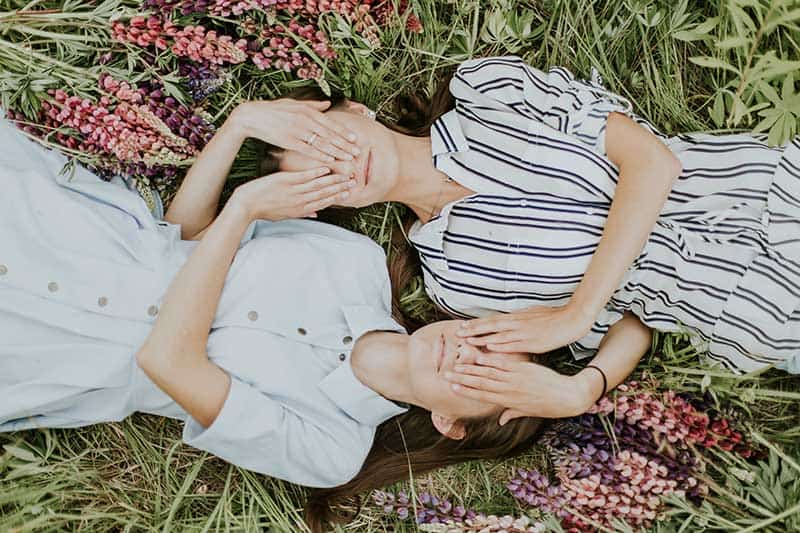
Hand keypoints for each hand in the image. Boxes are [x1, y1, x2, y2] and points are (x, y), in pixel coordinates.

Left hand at [230, 167, 354, 220]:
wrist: (246, 206)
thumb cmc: (264, 210)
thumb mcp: (285, 216)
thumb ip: (302, 214)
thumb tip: (316, 215)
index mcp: (300, 209)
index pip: (324, 202)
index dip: (338, 197)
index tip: (350, 192)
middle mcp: (300, 201)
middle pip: (325, 194)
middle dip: (341, 188)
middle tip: (354, 182)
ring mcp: (293, 191)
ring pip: (318, 186)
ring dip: (333, 180)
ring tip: (345, 175)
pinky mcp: (284, 182)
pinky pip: (303, 177)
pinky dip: (315, 172)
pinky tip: (325, 168)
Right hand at [231, 99, 358, 161]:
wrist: (252, 116)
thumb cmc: (273, 110)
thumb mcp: (293, 103)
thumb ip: (312, 105)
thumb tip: (327, 103)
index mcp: (307, 110)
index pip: (330, 123)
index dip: (343, 132)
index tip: (355, 139)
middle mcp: (305, 120)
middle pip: (329, 134)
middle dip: (344, 144)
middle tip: (357, 152)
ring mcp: (297, 131)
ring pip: (321, 143)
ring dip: (337, 151)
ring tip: (348, 158)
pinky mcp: (289, 141)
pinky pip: (308, 150)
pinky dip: (320, 155)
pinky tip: (330, 160)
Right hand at [444, 347, 595, 421]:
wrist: (567, 396)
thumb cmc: (548, 406)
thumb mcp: (528, 411)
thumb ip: (511, 413)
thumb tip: (500, 420)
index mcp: (508, 401)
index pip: (482, 395)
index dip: (465, 391)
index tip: (451, 388)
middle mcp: (508, 390)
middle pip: (480, 384)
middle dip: (462, 379)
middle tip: (446, 375)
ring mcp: (515, 378)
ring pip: (488, 372)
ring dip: (471, 368)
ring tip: (457, 363)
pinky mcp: (523, 369)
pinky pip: (503, 363)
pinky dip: (490, 359)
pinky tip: (478, 355)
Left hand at [456, 304, 593, 353]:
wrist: (572, 319)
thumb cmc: (553, 317)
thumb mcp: (533, 314)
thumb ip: (519, 319)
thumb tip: (509, 320)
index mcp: (517, 317)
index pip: (492, 319)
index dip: (477, 323)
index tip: (463, 325)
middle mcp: (517, 323)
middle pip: (491, 325)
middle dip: (474, 329)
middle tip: (458, 332)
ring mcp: (523, 332)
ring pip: (498, 334)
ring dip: (482, 337)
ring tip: (467, 341)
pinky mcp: (532, 342)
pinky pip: (513, 344)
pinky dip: (500, 345)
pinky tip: (489, 348)